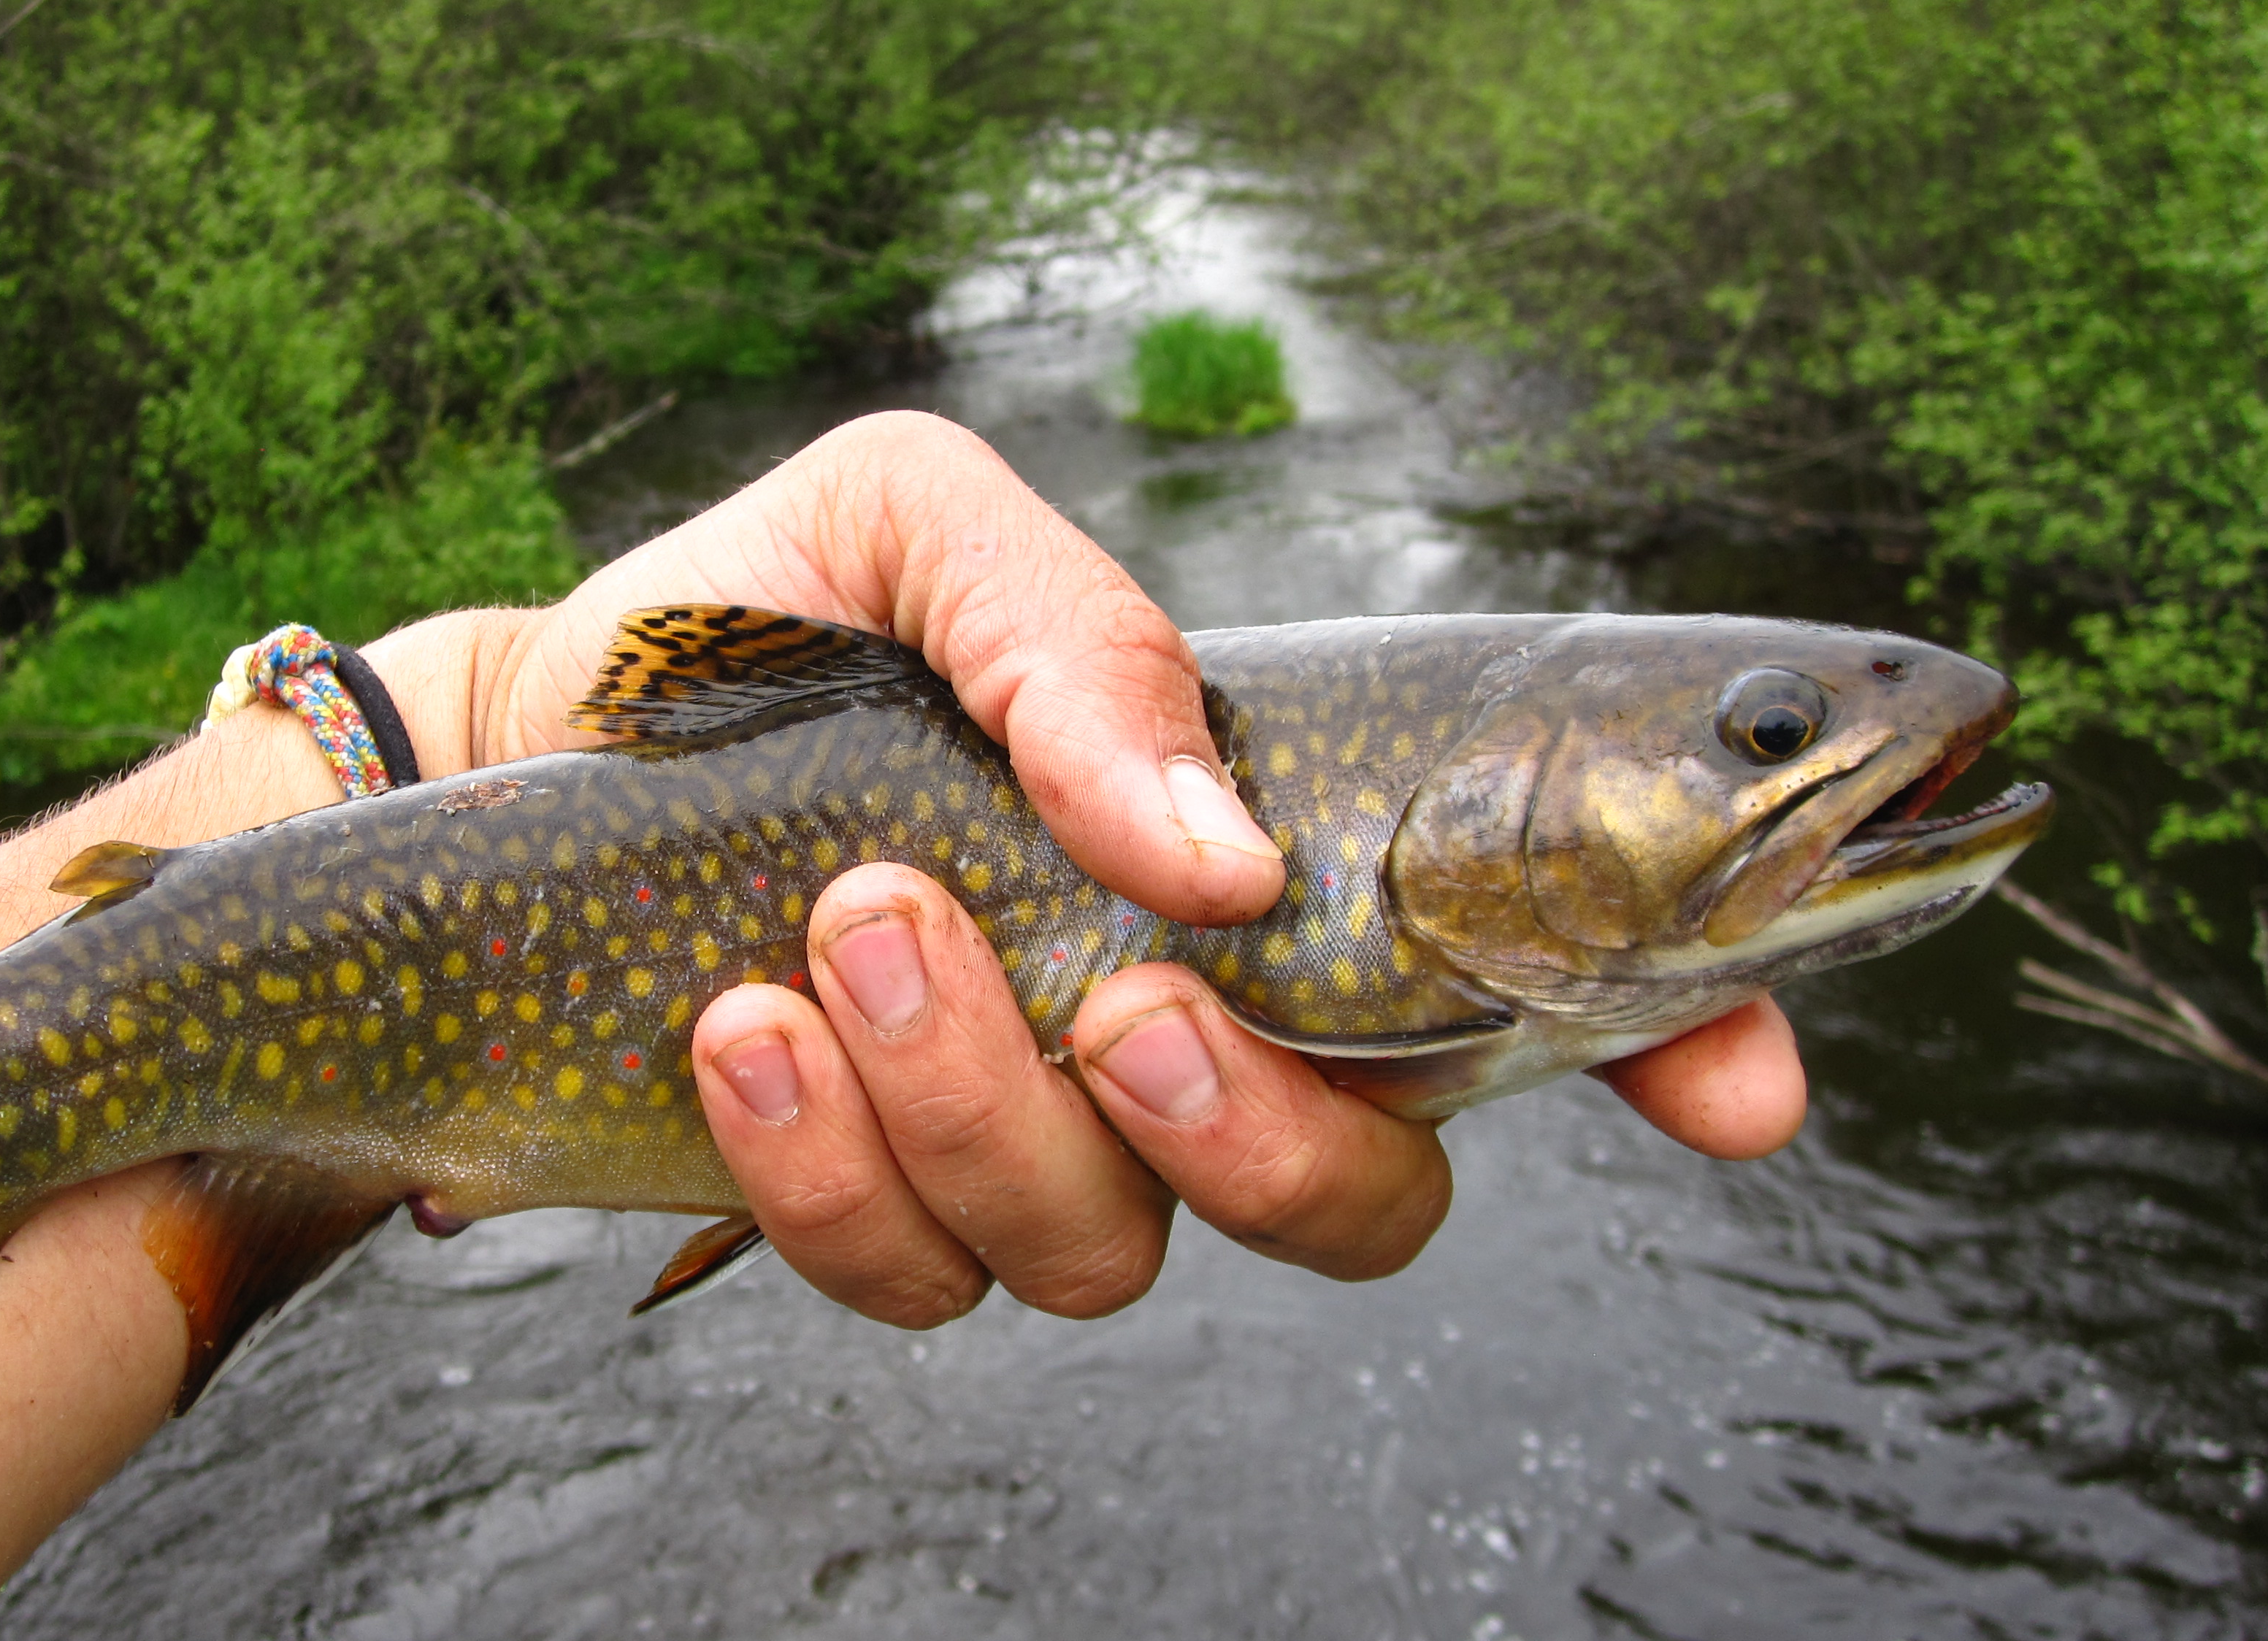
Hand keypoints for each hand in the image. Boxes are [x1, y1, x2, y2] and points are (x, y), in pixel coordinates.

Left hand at [370, 411, 1809, 1326]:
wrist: (529, 738)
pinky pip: (911, 1273)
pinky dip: (830, 1164)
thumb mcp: (919, 528)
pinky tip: (744, 1027)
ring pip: (1114, 1250)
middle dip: (1255, 1127)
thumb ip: (1081, 643)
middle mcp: (1187, 1037)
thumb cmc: (755, 623)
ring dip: (988, 1104)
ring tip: (855, 924)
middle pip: (1355, 1200)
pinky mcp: (870, 1212)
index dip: (1675, 1051)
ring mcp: (1036, 1147)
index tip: (1739, 1090)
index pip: (1529, 995)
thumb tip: (1222, 852)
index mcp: (1258, 867)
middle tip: (1112, 982)